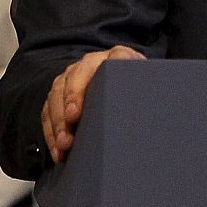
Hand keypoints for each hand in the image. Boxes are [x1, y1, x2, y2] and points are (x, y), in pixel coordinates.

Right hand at [42, 45, 145, 164]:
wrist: (124, 88)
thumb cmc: (137, 91)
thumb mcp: (146, 89)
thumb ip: (148, 93)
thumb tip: (158, 116)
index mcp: (120, 56)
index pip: (113, 60)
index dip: (104, 75)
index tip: (90, 101)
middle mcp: (93, 62)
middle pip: (75, 77)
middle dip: (71, 101)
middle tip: (71, 122)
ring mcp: (73, 76)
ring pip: (57, 95)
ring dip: (58, 122)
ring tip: (64, 144)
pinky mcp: (60, 93)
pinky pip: (48, 111)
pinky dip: (51, 133)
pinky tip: (58, 150)